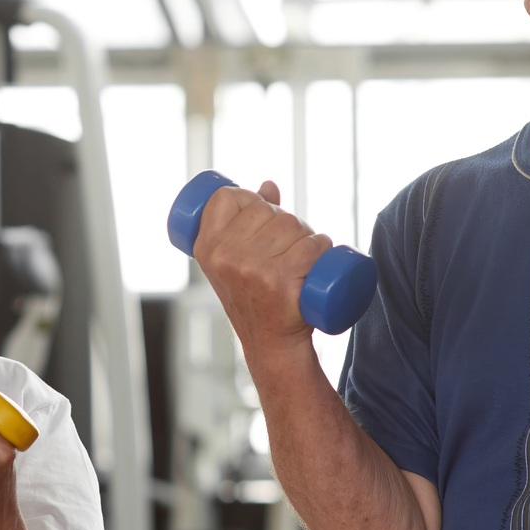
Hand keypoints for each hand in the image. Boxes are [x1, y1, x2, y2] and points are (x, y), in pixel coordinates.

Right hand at [189, 180, 331, 357]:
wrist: (271, 343)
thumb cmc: (256, 297)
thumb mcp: (236, 261)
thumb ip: (247, 221)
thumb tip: (269, 186)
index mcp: (207, 247)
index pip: (226, 197)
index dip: (248, 198)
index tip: (261, 212)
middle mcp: (225, 257)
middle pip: (266, 210)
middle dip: (286, 220)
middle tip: (290, 243)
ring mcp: (252, 269)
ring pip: (292, 225)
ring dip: (308, 234)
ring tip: (305, 254)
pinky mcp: (280, 282)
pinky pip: (310, 246)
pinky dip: (322, 246)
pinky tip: (321, 253)